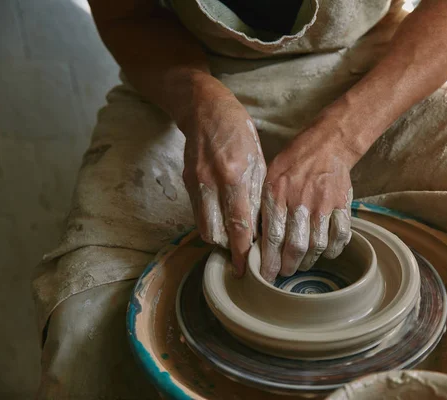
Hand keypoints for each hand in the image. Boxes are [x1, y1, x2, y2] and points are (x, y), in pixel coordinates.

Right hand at [181, 83, 265, 275]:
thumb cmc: (239, 132)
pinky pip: (197, 213)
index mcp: (234, 176)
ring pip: (203, 227)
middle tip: (241, 256)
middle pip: (215, 233)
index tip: (246, 269)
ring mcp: (195, 183)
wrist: (205, 109)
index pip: (238, 225)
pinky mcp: (186, 183)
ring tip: (232, 242)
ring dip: (218, 239)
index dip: (241, 251)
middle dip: (228, 249)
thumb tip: (259, 227)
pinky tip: (222, 222)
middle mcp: (211, 183)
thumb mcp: (258, 160)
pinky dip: (210, 223)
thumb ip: (257, 194)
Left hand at [260, 129, 353, 280]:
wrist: (327, 144)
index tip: (266, 275)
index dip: (269, 261)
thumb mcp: (269, 176)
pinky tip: (325, 253)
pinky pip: (340, 236)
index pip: (273, 237)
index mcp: (278, 193)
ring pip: (317, 245)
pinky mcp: (342, 205)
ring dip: (308, 261)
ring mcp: (324, 204)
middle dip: (288, 266)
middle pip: (295, 246)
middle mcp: (301, 200)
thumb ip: (264, 205)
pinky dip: (333, 250)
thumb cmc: (294, 161)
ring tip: (301, 264)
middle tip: (284, 272)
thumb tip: (255, 237)